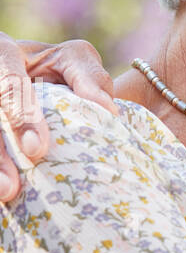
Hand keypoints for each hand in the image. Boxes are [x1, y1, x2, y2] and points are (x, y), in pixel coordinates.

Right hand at [0, 34, 116, 201]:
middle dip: (0, 153)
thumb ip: (87, 76)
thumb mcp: (71, 59)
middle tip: (11, 186)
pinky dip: (0, 169)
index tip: (36, 149)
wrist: (33, 75)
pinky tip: (4, 198)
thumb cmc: (55, 67)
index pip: (10, 84)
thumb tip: (107, 110)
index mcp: (5, 54)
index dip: (21, 116)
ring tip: (6, 193)